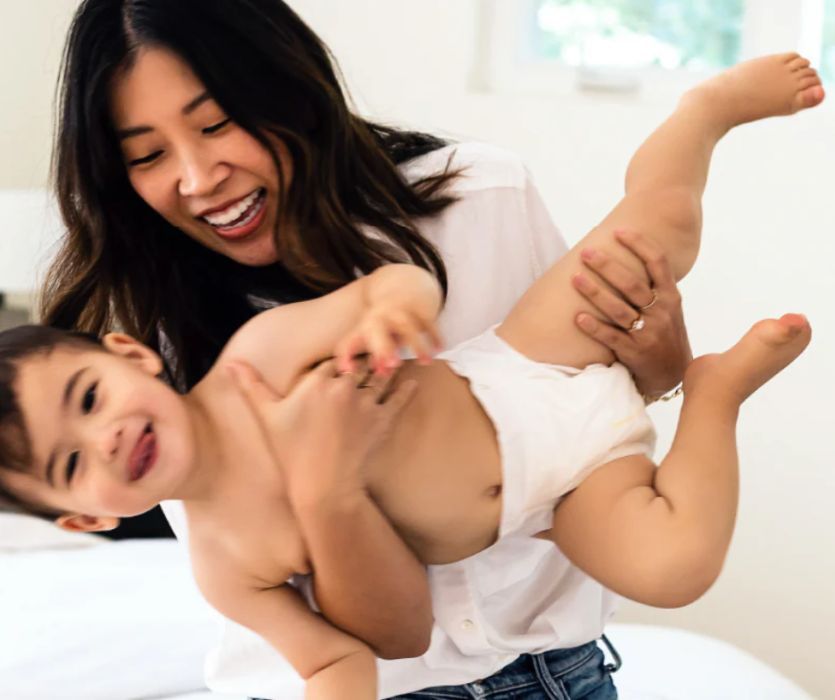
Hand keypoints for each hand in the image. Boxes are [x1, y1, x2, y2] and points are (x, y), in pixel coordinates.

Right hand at [226, 358, 417, 506]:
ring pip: (383, 373)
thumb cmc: (291, 452)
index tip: (348, 353)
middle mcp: (344, 388)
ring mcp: (367, 403)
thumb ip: (251, 386)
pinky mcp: (384, 420)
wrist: (323, 487)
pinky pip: (401, 397)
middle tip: (379, 344)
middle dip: (368, 355)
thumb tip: (232, 364)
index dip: (342, 356)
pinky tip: (413, 379)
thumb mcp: (268, 418)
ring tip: (397, 355)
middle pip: (361, 360)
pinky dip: (408, 387)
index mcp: (317, 382)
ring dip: (390, 365)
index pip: (335, 357)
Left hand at [334, 303, 441, 377]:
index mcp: (365, 325)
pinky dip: (434, 335)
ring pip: (407, 325)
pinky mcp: (419, 306)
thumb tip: (379, 375)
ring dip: (416, 344)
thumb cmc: (385, 322)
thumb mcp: (375, 336)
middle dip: (384, 347)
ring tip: (425, 362)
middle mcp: (380, 315)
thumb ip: (376, 357)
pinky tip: (439, 348)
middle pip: (378, 329)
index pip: (351, 340)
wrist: (403, 287)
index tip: (349, 372)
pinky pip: (428, 321)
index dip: (347, 355)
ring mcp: (400, 309)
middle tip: (393, 366)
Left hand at [572, 229, 692, 397]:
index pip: (658, 262)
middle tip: (587, 252)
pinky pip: (610, 337)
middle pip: (632, 284)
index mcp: (671, 296)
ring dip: (595, 293)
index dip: (639, 244)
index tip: (619, 230)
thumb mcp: (670, 306)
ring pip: (618, 309)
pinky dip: (594, 327)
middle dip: (607, 266)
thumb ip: (654, 283)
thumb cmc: (664, 331)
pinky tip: (578, 317)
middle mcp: (661, 312)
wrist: (673, 371)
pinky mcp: (633, 351)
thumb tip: (628, 252)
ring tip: (575, 277)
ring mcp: (647, 332)